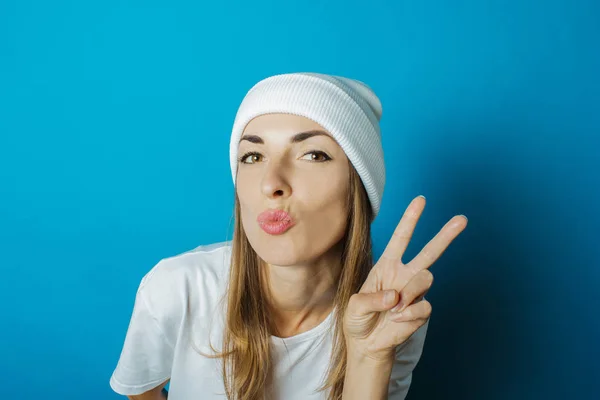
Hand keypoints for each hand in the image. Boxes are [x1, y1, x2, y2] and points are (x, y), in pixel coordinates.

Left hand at [343, 195, 467, 362]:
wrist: (367, 344)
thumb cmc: (358, 319)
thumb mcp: (354, 306)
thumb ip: (371, 299)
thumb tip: (396, 296)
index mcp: (387, 266)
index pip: (401, 238)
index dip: (411, 219)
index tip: (421, 200)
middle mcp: (404, 275)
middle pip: (430, 252)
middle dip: (446, 235)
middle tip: (462, 219)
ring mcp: (414, 293)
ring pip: (426, 278)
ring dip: (410, 292)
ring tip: (394, 308)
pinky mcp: (421, 310)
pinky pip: (424, 306)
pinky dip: (408, 314)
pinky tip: (397, 320)